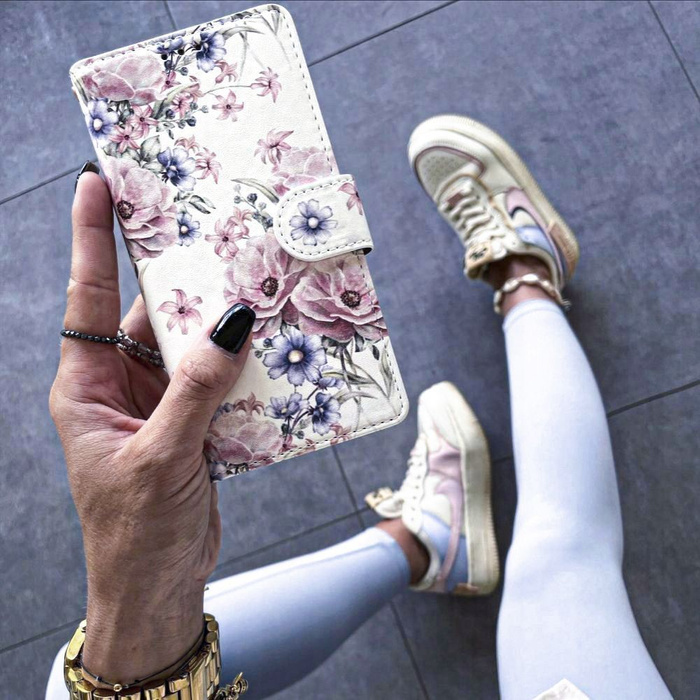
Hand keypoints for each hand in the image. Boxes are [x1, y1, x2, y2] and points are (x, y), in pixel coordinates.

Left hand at [49, 167, 253, 683]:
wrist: (159, 588)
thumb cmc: (138, 532)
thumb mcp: (163, 458)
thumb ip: (196, 389)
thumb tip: (232, 325)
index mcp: (88, 388)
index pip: (88, 298)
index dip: (93, 239)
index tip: (98, 184)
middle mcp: (122, 387)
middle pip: (152, 314)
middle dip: (182, 276)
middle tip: (208, 225)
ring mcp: (162, 404)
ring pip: (194, 346)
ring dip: (223, 326)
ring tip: (256, 285)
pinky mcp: (195, 424)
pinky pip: (221, 379)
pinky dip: (245, 366)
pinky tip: (273, 349)